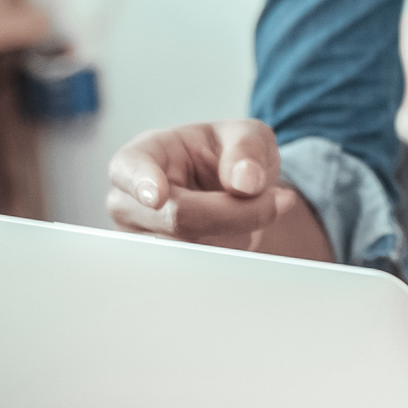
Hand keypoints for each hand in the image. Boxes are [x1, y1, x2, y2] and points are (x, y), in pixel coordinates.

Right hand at [106, 120, 328, 258]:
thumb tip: (245, 181)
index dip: (142, 183)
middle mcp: (131, 200)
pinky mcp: (160, 268)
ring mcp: (141, 239)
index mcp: (145, 154)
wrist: (233, 189)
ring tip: (250, 210)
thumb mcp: (247, 135)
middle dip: (236, 213)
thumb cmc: (228, 156)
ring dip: (236, 234)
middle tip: (277, 200)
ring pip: (193, 251)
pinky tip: (238, 234)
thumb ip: (247, 149)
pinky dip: (230, 255)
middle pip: (178, 218)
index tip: (157, 196)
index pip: (130, 168)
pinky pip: (199, 272)